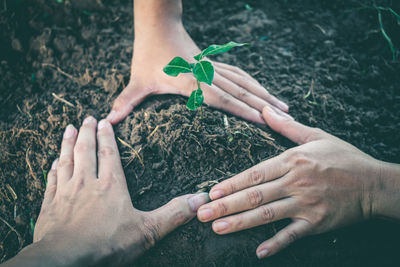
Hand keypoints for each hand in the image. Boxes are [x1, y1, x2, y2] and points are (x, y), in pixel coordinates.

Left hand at [30, 117, 208, 265]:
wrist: (65, 260)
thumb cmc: (107, 244)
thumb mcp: (147, 230)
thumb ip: (173, 214)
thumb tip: (200, 200)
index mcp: (111, 184)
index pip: (108, 153)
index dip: (106, 136)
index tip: (104, 121)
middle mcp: (86, 182)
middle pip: (86, 150)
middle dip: (87, 133)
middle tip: (87, 118)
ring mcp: (65, 192)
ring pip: (67, 160)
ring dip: (68, 143)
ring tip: (69, 128)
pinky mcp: (50, 206)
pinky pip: (51, 180)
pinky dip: (53, 168)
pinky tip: (54, 162)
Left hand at [106, 22, 288, 124]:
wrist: (159, 25)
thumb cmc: (148, 54)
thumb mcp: (138, 80)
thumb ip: (127, 101)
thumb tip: (109, 120)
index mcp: (192, 81)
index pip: (222, 98)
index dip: (243, 110)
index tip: (263, 120)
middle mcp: (208, 75)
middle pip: (241, 92)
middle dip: (263, 107)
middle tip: (285, 120)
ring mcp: (214, 69)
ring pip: (245, 82)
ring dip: (264, 95)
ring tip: (284, 107)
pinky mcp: (215, 65)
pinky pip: (240, 75)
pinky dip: (254, 85)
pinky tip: (264, 92)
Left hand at [197, 106, 382, 258]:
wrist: (374, 183)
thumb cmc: (344, 158)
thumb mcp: (315, 136)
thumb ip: (285, 126)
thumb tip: (264, 108)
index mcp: (292, 160)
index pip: (254, 173)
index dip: (231, 183)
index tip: (211, 192)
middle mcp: (296, 182)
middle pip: (254, 195)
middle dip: (226, 205)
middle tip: (202, 213)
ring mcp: (306, 204)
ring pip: (267, 215)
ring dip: (240, 223)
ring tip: (217, 228)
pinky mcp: (317, 222)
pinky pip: (292, 234)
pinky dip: (276, 243)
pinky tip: (259, 252)